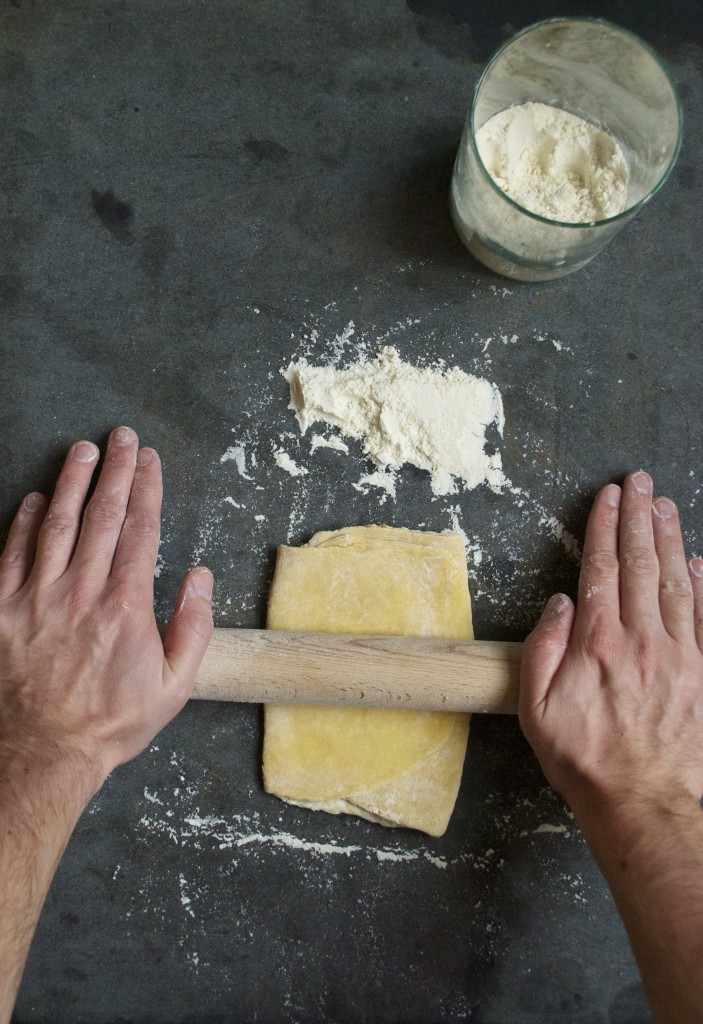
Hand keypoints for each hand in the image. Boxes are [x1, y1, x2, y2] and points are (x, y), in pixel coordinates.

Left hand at [0, 427, 213, 793]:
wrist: (43, 752)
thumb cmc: (111, 722)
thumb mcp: (174, 686)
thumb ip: (194, 628)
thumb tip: (201, 578)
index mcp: (125, 606)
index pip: (139, 530)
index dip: (147, 489)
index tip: (150, 461)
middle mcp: (81, 592)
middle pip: (101, 515)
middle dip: (115, 471)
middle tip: (122, 438)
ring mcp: (36, 597)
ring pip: (56, 524)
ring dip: (71, 482)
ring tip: (83, 452)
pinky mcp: (2, 609)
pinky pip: (11, 553)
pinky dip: (22, 521)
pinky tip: (33, 498)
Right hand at [519, 471, 702, 820]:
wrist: (648, 805)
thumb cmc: (587, 762)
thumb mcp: (538, 711)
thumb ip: (543, 650)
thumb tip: (560, 603)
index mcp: (599, 645)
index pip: (602, 570)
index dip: (604, 528)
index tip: (607, 497)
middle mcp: (643, 640)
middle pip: (641, 565)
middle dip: (638, 517)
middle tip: (639, 481)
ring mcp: (681, 655)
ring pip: (676, 582)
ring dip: (669, 539)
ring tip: (664, 504)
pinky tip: (699, 562)